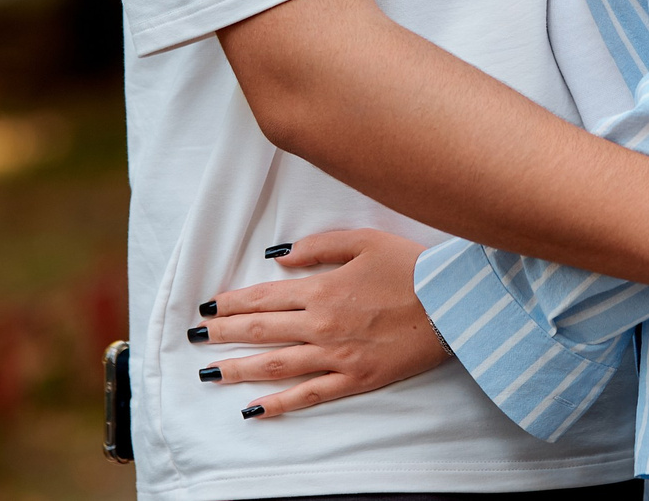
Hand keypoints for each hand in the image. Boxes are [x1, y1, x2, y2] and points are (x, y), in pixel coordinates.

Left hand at [190, 228, 444, 418]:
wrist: (452, 304)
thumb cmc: (411, 267)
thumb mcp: (364, 240)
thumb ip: (318, 246)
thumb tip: (278, 259)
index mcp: (322, 289)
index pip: (264, 297)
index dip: (232, 303)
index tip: (208, 308)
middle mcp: (321, 325)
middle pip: (261, 331)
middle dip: (224, 334)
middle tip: (196, 338)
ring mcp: (336, 356)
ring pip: (275, 365)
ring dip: (238, 368)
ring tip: (209, 372)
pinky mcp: (354, 380)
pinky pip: (309, 395)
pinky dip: (278, 403)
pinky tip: (253, 409)